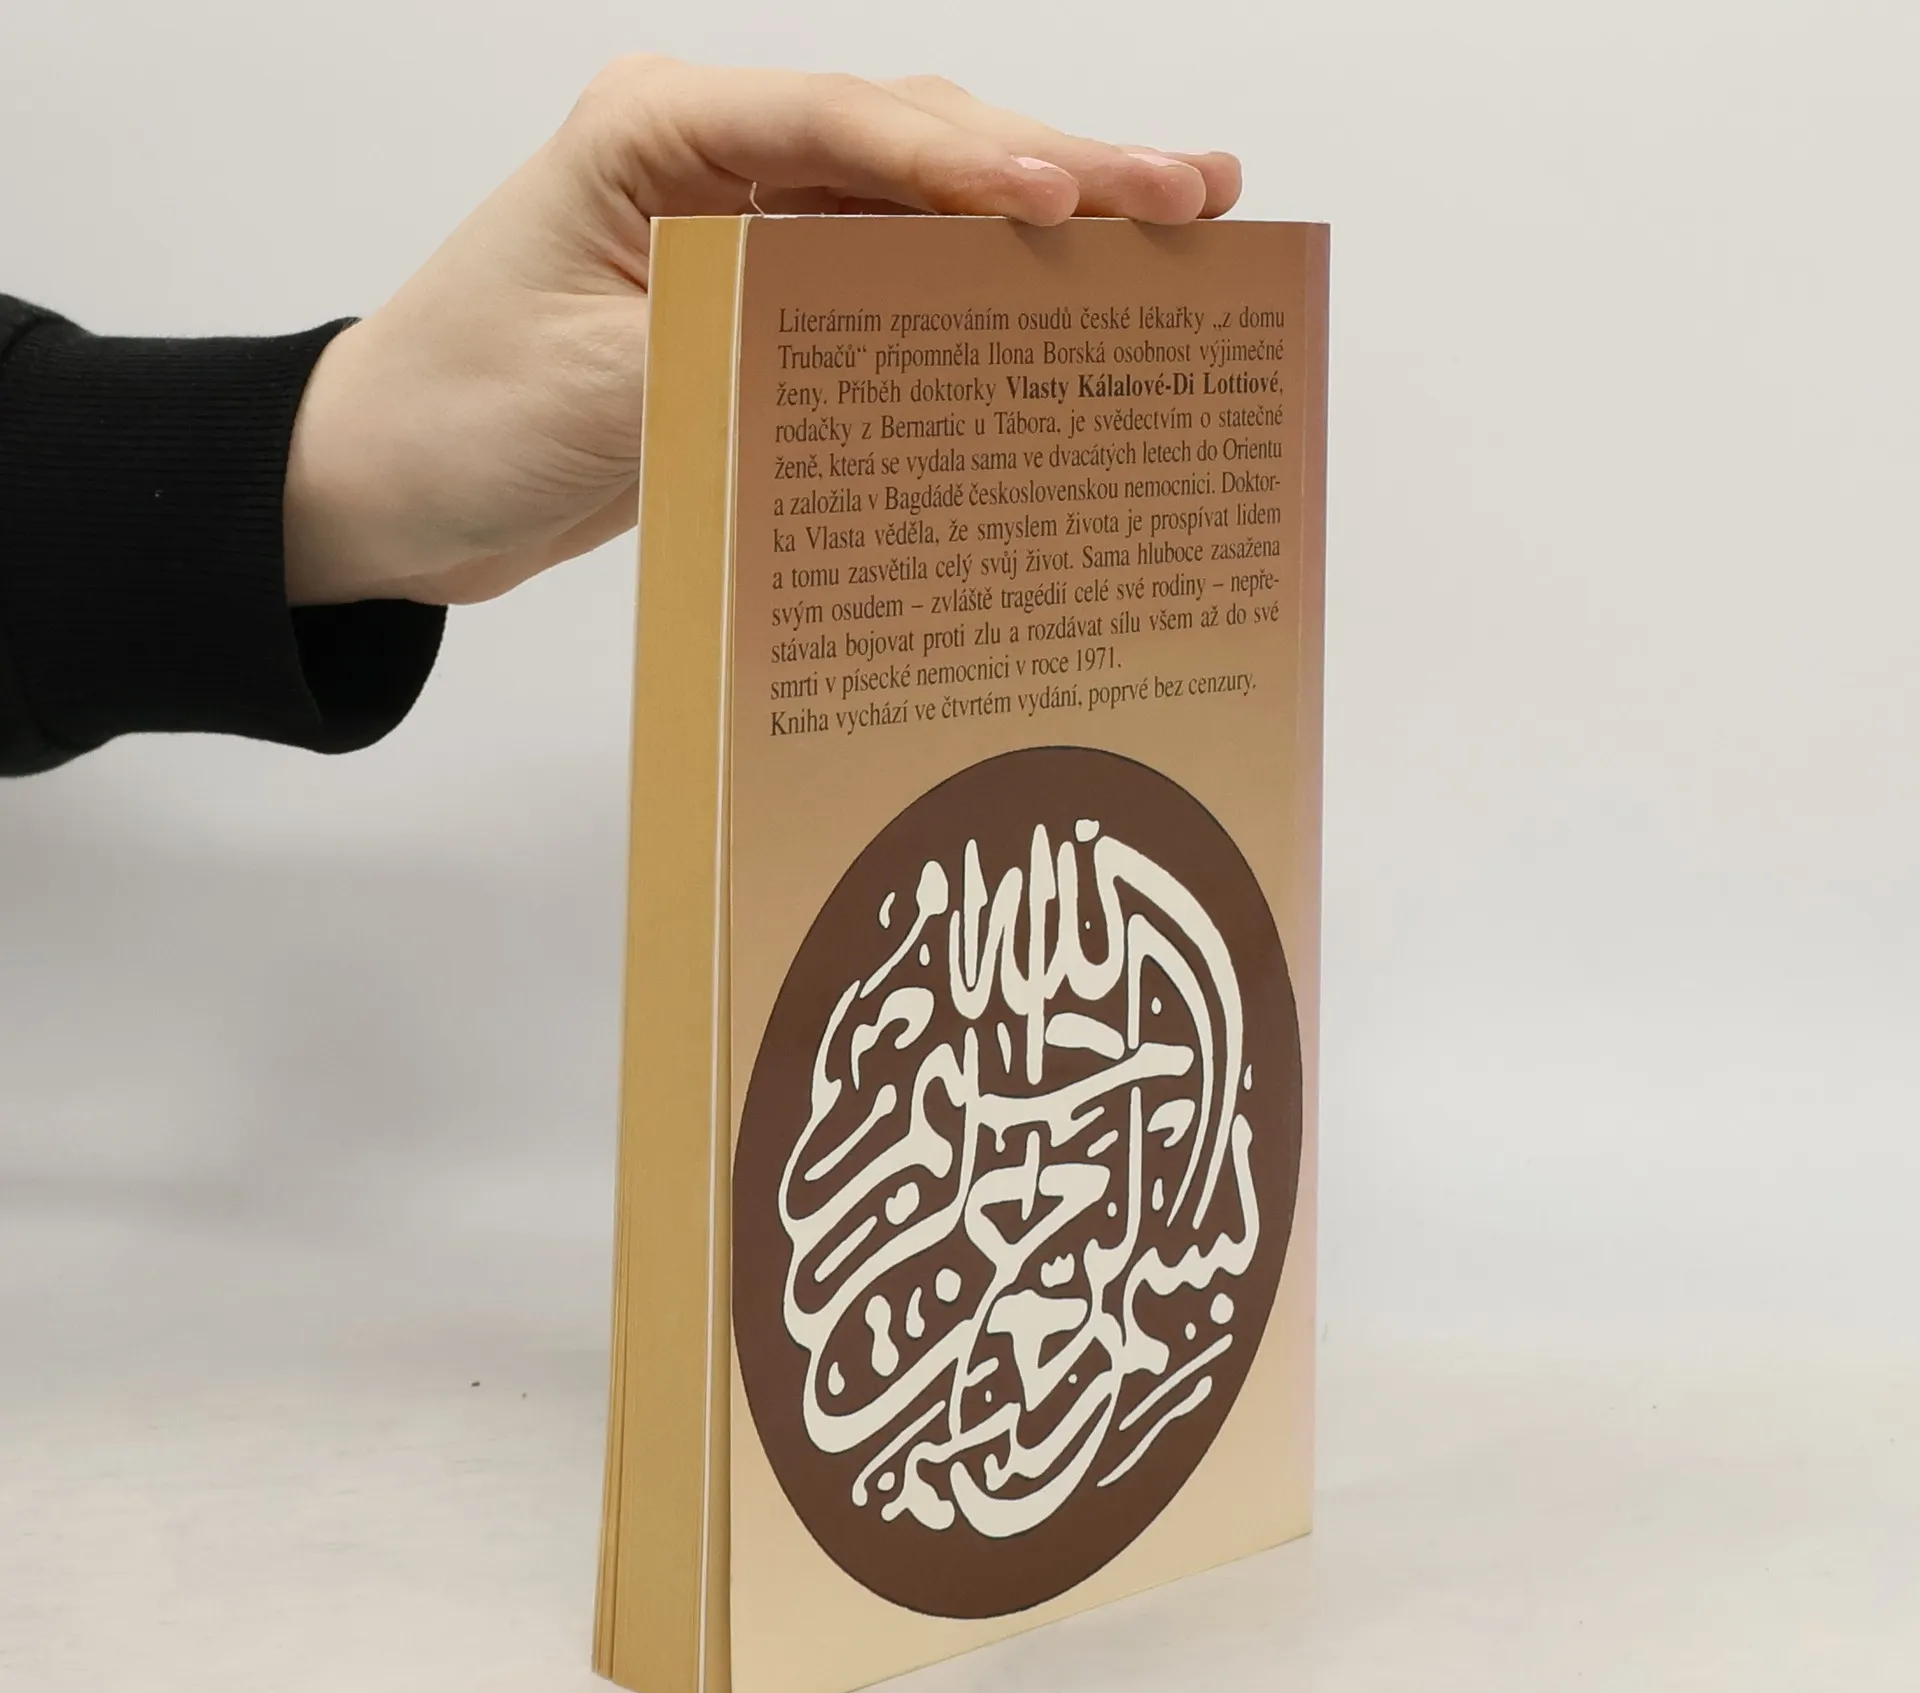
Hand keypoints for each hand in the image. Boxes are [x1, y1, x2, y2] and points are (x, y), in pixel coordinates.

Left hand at [283, 58, 1240, 606]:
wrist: (388, 487)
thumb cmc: (452, 417)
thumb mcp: (588, 390)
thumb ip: (732, 353)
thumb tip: (886, 354)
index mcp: (657, 137)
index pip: (839, 127)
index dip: (965, 162)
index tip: (1073, 200)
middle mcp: (716, 163)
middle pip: (913, 148)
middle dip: (1057, 170)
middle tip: (1193, 195)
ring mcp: (749, 232)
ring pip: (923, 212)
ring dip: (1046, 224)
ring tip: (1178, 228)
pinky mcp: (764, 309)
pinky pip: (892, 293)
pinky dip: (978, 303)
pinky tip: (1065, 309)